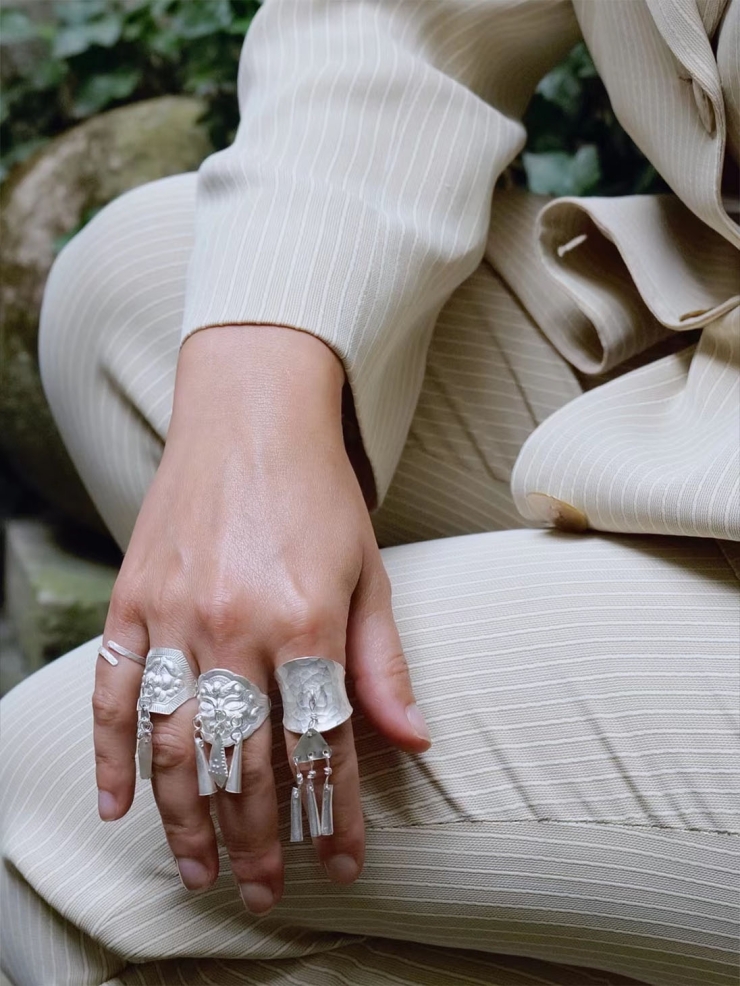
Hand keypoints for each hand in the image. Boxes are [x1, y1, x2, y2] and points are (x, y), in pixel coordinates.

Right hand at [92, 325, 430, 913]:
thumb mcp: (367, 573)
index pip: (319, 744)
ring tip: (199, 869)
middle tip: (264, 889)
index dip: (332, 814)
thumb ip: (383, 663)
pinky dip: (112, 754)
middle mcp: (234, 626)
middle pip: (241, 759)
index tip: (339, 864)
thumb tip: (412, 743)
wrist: (252, 414)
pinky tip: (122, 804)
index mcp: (304, 620)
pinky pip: (112, 693)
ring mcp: (174, 614)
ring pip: (173, 741)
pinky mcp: (132, 600)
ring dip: (185, 816)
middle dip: (257, 837)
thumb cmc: (319, 494)